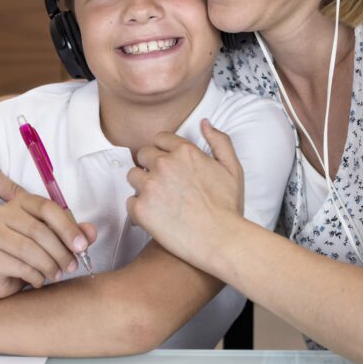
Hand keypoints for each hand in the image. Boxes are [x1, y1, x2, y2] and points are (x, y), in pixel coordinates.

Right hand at [0, 192, 97, 299]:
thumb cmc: (29, 256)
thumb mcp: (55, 243)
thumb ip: (74, 234)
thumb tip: (91, 232)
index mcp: (21, 202)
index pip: (47, 208)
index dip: (68, 227)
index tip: (82, 246)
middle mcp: (2, 214)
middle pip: (39, 230)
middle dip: (61, 251)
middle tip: (72, 266)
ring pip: (29, 249)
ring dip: (50, 265)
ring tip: (57, 274)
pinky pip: (19, 266)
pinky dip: (35, 276)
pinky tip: (39, 280)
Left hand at [126, 120, 243, 265]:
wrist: (221, 240)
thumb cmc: (228, 207)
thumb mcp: (232, 168)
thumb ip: (219, 141)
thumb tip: (204, 123)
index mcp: (185, 151)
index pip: (160, 138)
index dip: (164, 151)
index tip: (169, 164)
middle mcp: (165, 164)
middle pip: (143, 154)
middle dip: (151, 166)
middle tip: (164, 184)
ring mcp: (150, 186)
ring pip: (133, 176)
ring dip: (143, 186)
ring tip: (159, 201)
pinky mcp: (141, 209)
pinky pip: (130, 202)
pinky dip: (140, 209)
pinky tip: (155, 217)